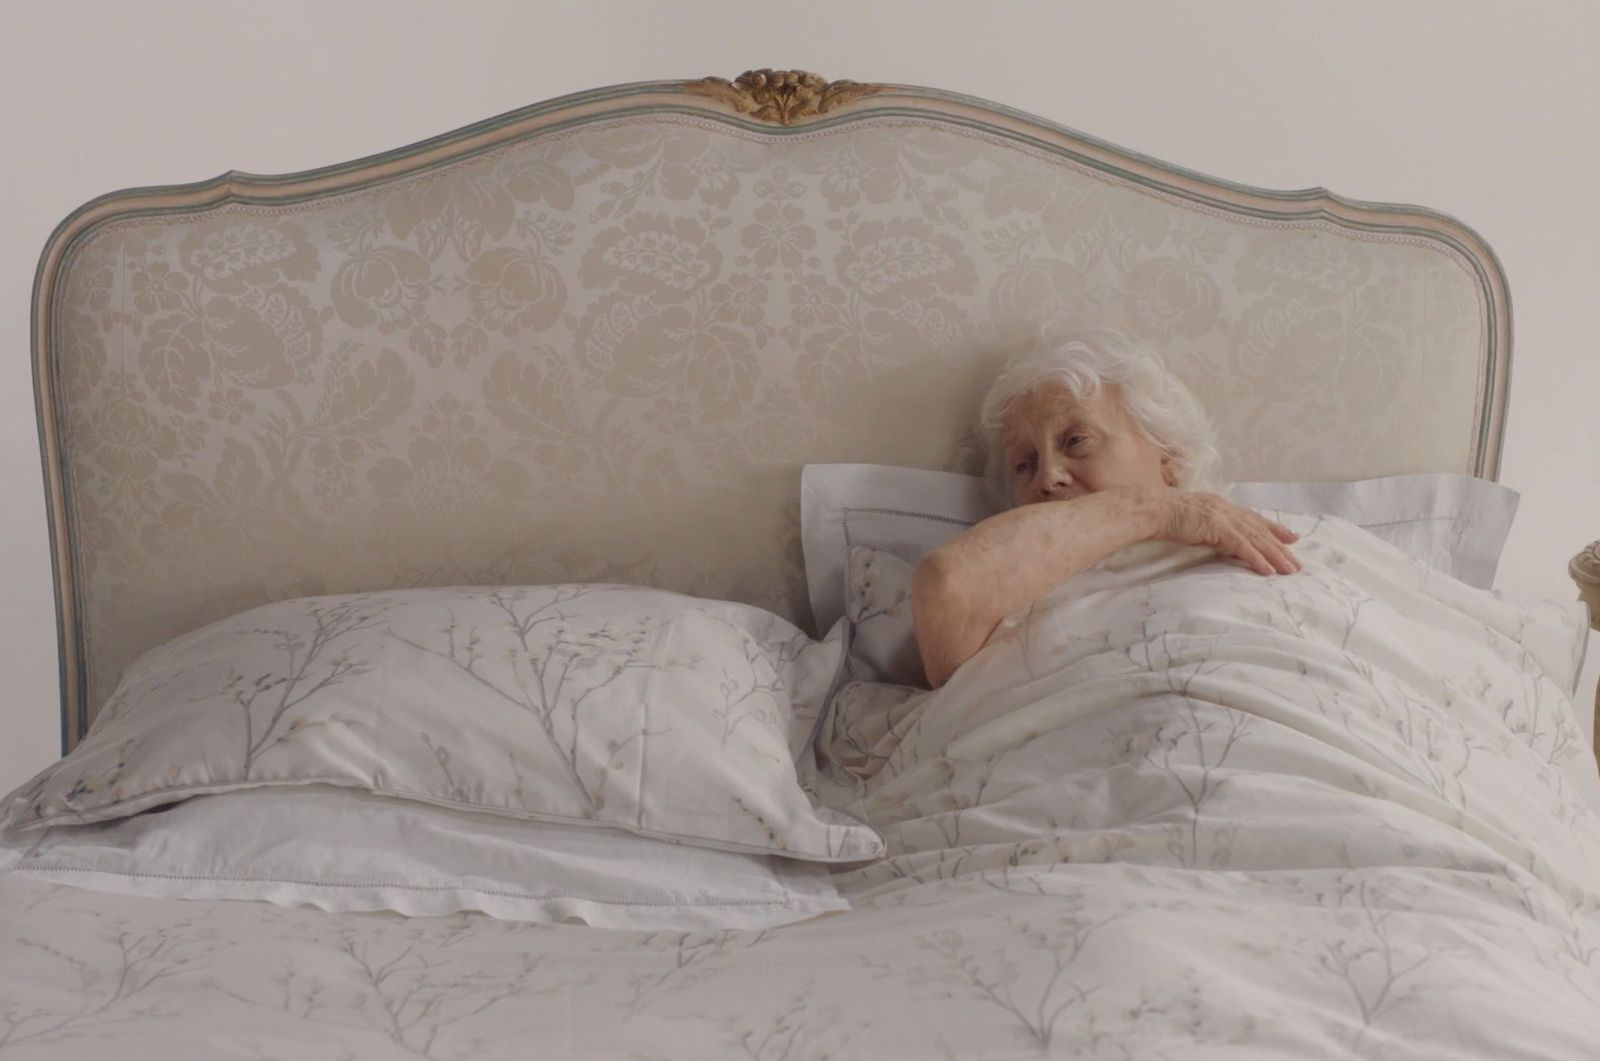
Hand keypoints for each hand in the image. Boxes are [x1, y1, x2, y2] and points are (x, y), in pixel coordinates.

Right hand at [1150, 490, 1300, 575]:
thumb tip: (1211, 537)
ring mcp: (1222, 516)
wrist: (1150, 509)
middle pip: (1259, 529)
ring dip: (1275, 555)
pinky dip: (1256, 558)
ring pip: (1256, 538)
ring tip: (1290, 570)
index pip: (1252, 518)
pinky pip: (1242, 546)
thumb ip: (1205, 525)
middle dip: (1280, 546)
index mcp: (1220, 505)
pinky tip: (1268, 570)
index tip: (1290, 537)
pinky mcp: (1217, 526)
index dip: (1273, 528)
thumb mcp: (1190, 519)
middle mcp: (1226, 508)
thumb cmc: (1162, 515)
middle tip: (1296, 562)